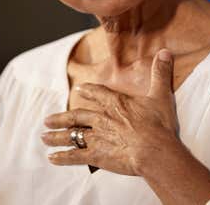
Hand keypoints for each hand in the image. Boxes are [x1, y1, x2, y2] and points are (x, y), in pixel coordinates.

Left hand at [41, 49, 178, 175]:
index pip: (98, 94)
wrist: (154, 150)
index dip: (89, 91)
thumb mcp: (161, 95)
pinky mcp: (96, 155)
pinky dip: (62, 157)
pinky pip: (75, 156)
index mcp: (116, 103)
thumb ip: (160, 73)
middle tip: (48, 119)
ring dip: (57, 136)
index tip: (79, 90)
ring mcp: (97, 137)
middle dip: (62, 118)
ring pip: (72, 135)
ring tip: (44, 136)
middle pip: (77, 116)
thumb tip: (166, 51)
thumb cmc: (159, 124)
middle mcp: (102, 118)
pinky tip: (52, 158)